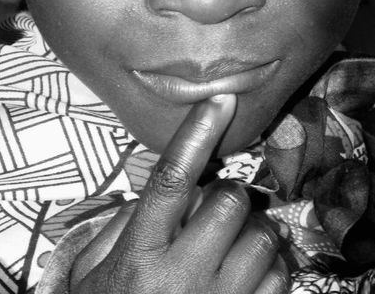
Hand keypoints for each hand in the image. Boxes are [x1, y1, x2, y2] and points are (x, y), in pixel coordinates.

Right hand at [70, 94, 288, 293]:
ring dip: (249, 232)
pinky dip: (268, 267)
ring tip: (226, 250)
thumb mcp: (94, 273)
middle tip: (207, 217)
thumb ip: (125, 224)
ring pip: (261, 236)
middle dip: (223, 199)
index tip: (221, 99)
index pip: (171, 181)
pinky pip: (280, 275)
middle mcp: (180, 280)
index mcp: (138, 257)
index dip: (196, 135)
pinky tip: (243, 278)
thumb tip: (171, 183)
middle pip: (229, 201)